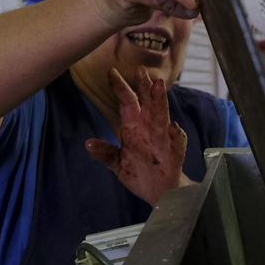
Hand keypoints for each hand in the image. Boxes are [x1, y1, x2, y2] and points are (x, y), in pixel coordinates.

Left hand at [86, 67, 192, 205]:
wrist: (158, 193)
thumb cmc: (138, 173)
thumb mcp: (117, 164)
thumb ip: (105, 153)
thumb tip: (88, 144)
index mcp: (134, 128)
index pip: (127, 103)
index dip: (120, 88)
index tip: (111, 72)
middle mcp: (149, 130)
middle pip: (148, 104)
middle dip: (145, 88)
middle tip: (142, 71)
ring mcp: (163, 141)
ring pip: (162, 118)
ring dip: (160, 102)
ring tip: (158, 87)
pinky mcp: (174, 156)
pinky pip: (176, 144)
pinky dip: (176, 136)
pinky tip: (173, 128)